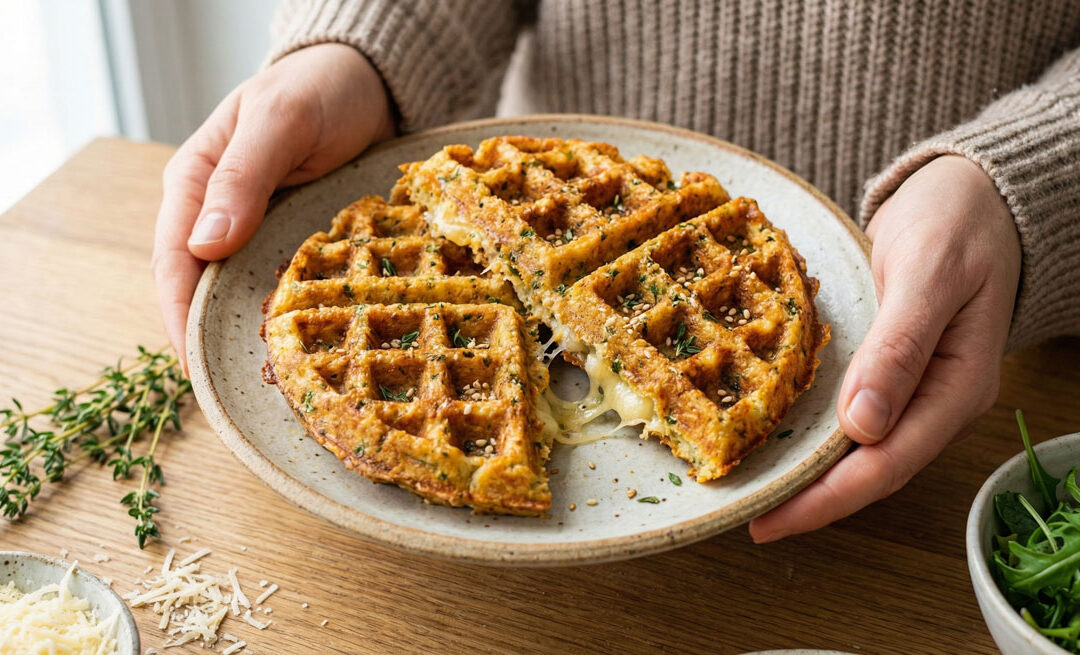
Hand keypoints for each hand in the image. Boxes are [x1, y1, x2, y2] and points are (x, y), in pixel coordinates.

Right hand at [152, 43, 393, 368]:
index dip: (180, 318)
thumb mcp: (281, 120)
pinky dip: (285, 316)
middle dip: (212, 339)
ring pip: (238, 293)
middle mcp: (217, 213)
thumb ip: (244, 175)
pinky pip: (279, 285)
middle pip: (201, 289)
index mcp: (195, 182)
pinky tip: (302, 348)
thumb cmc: (318, 89)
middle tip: (237, 391)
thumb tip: (204, 244)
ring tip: (270, 383)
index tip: (196, 367)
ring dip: (248, 335)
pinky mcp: (290, 240)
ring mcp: (255, 229)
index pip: (173, 261)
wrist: (366, 81)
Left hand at [749, 155, 1020, 541]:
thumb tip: (863, 427)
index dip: (826, 500)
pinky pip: (851, 416)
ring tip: (751, 490)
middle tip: (744, 515)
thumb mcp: (929, 273)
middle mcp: (935, 401)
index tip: (770, 518)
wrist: (972, 193)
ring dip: (808, 475)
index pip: (886, 465)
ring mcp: (913, 389)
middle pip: (869, 471)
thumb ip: (900, 346)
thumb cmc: (957, 223)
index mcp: (956, 387)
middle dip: (809, 500)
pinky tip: (776, 439)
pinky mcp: (891, 371)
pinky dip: (814, 433)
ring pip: (858, 451)